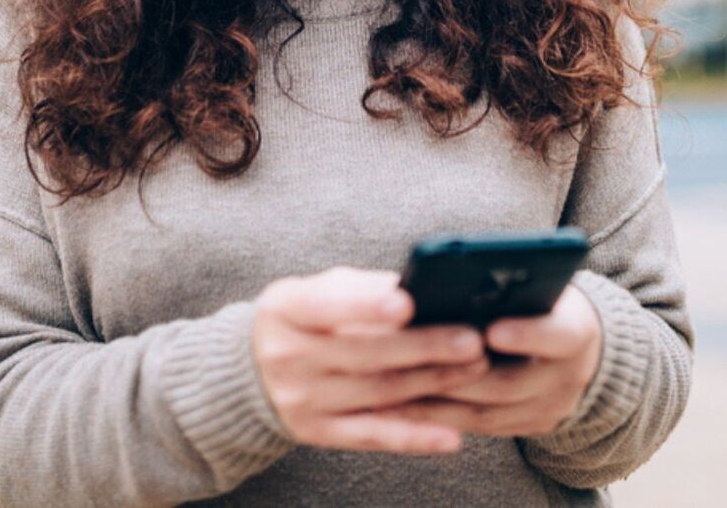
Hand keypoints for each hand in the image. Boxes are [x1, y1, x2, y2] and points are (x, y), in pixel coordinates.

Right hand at [252, 266, 490, 454]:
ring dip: (433, 382)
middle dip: (424, 346)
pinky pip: (373, 436)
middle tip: (472, 339)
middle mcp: (288, 357)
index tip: (407, 301)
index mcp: (285, 310)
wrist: (250, 373)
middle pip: (364, 354)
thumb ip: (359, 288)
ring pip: (378, 393)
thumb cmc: (301, 318)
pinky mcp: (318, 432)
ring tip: (476, 367)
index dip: (365, 306)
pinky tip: (452, 436)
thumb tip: (414, 288)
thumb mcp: (312, 290)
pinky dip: (414, 437)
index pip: (325, 306)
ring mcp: (302, 400)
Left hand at [382, 284, 601, 437]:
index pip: (557, 335)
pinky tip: (403, 406)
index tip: (492, 330)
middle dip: (460, 374)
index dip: (526, 335)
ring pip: (488, 412)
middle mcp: (569, 377)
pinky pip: (480, 427)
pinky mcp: (530, 426)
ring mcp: (550, 409)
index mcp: (577, 332)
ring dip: (438, 403)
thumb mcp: (541, 287)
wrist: (580, 348)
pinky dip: (440, 417)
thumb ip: (511, 287)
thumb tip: (453, 283)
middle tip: (416, 364)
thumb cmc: (544, 302)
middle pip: (510, 383)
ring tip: (392, 390)